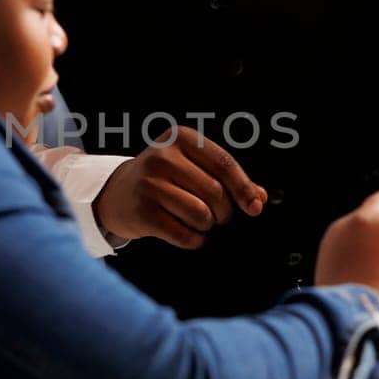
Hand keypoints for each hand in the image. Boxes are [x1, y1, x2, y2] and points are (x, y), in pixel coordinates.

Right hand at [93, 127, 266, 248]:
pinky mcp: (141, 211)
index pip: (224, 164)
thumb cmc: (165, 179)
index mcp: (180, 138)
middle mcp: (163, 156)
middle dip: (223, 212)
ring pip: (201, 214)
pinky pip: (184, 234)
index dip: (244, 188)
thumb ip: (227, 180)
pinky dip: (194, 240)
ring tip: (198, 223)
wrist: (118, 193)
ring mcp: (149, 183)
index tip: (254, 208)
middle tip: (215, 216)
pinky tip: (189, 235)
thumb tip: (259, 198)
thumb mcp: (193, 167)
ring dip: (206, 226)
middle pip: (215, 192)